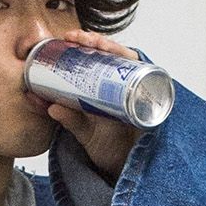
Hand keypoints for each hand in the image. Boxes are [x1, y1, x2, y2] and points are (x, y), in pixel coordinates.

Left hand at [38, 28, 144, 179]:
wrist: (127, 167)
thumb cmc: (108, 147)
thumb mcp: (85, 133)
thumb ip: (70, 120)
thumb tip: (50, 108)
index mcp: (105, 88)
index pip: (96, 58)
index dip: (84, 44)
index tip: (67, 38)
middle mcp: (123, 84)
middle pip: (113, 53)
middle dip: (97, 41)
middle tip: (78, 38)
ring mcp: (140, 90)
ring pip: (131, 60)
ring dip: (115, 49)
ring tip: (97, 45)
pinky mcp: (155, 100)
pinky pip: (152, 78)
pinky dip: (143, 68)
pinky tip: (128, 60)